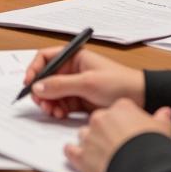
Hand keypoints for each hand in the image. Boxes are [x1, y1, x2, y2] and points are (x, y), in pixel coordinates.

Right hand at [24, 47, 143, 119]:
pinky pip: (61, 104)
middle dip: (41, 90)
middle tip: (41, 102)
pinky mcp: (80, 101)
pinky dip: (57, 110)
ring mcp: (75, 86)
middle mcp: (72, 70)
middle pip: (46, 78)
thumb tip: (37, 86)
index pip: (45, 58)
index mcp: (74, 57)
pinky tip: (60, 115)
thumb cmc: (120, 83)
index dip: (34, 69)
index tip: (29, 82)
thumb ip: (60, 84)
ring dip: (49, 102)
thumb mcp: (87, 83)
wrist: (142, 99)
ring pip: (52, 93)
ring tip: (52, 111)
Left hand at [65, 99, 170, 171]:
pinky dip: (74, 153)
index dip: (123, 121)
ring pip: (84, 134)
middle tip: (117, 144)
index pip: (117, 110)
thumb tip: (166, 113)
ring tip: (103, 154)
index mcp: (120, 108)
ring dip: (91, 143)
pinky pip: (71, 150)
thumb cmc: (152, 146)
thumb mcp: (163, 128)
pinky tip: (79, 156)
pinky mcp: (81, 155)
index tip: (127, 129)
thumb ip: (162, 118)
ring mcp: (89, 136)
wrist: (142, 167)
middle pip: (99, 121)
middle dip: (106, 132)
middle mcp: (101, 118)